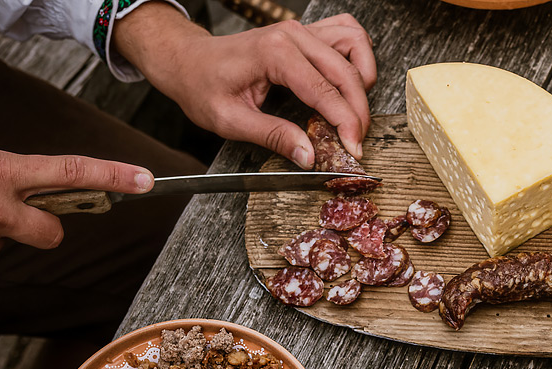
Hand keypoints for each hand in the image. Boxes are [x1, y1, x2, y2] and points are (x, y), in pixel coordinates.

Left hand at [114, 4, 375, 167]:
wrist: (187, 61)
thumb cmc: (202, 86)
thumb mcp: (231, 121)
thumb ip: (273, 136)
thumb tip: (309, 156)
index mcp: (273, 54)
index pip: (324, 90)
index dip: (345, 122)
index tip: (355, 149)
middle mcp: (291, 35)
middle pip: (345, 70)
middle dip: (358, 110)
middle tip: (357, 141)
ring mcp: (300, 30)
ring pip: (354, 44)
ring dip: (363, 77)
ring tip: (355, 111)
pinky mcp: (303, 34)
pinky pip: (345, 34)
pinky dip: (357, 56)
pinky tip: (351, 82)